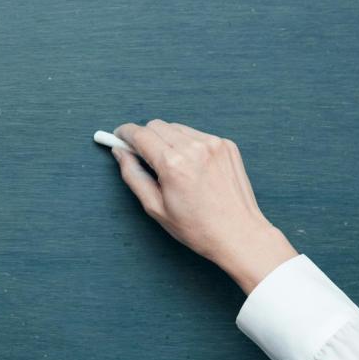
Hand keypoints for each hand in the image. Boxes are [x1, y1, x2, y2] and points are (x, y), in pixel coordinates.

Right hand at [111, 119, 297, 293]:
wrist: (240, 234)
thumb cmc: (197, 227)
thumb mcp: (155, 207)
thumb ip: (133, 175)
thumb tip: (120, 152)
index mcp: (173, 164)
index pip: (139, 134)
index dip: (124, 133)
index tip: (118, 137)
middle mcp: (193, 148)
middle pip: (156, 125)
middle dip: (145, 137)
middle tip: (144, 157)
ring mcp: (213, 144)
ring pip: (176, 127)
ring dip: (167, 139)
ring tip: (172, 165)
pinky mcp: (227, 145)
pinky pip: (196, 134)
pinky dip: (188, 144)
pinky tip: (192, 166)